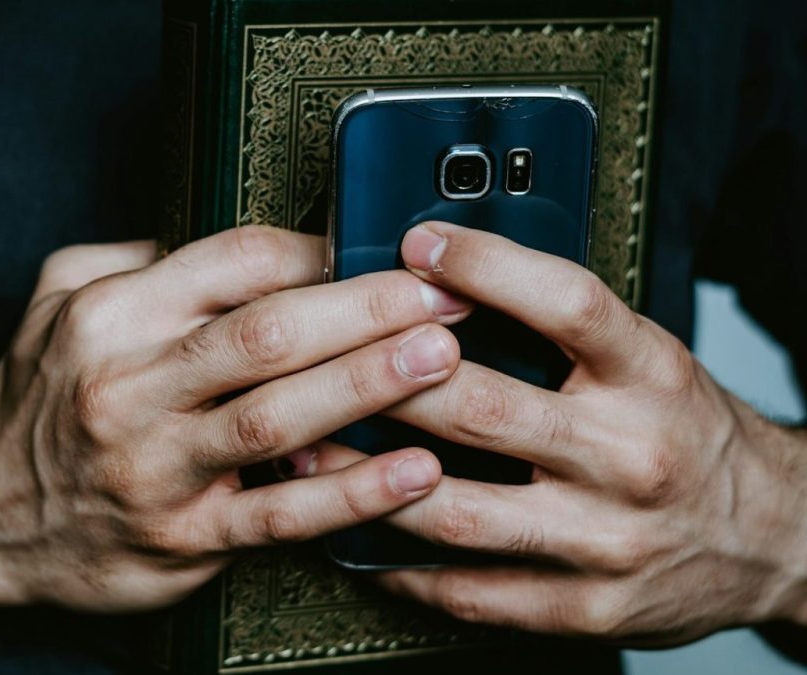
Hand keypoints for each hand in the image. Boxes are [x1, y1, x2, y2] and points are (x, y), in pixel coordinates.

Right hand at [0, 226, 474, 616]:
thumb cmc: (36, 400)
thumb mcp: (57, 301)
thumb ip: (142, 259)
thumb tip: (248, 243)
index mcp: (109, 314)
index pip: (234, 262)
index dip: (319, 250)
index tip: (379, 246)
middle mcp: (128, 386)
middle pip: (267, 332)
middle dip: (367, 307)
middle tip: (444, 293)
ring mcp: (154, 467)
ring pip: (277, 417)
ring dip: (370, 384)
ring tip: (444, 356)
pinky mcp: (179, 538)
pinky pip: (278, 516)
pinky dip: (350, 494)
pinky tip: (412, 472)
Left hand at [307, 221, 806, 644]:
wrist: (771, 538)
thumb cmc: (683, 431)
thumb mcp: (647, 357)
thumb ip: (561, 327)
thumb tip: (445, 278)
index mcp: (651, 374)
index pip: (566, 303)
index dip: (486, 266)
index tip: (418, 242)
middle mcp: (632, 456)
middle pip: (484, 409)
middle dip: (386, 381)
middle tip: (317, 358)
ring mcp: (607, 541)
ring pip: (457, 510)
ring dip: (366, 481)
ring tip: (305, 450)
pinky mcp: (585, 608)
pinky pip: (470, 590)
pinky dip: (401, 563)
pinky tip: (356, 534)